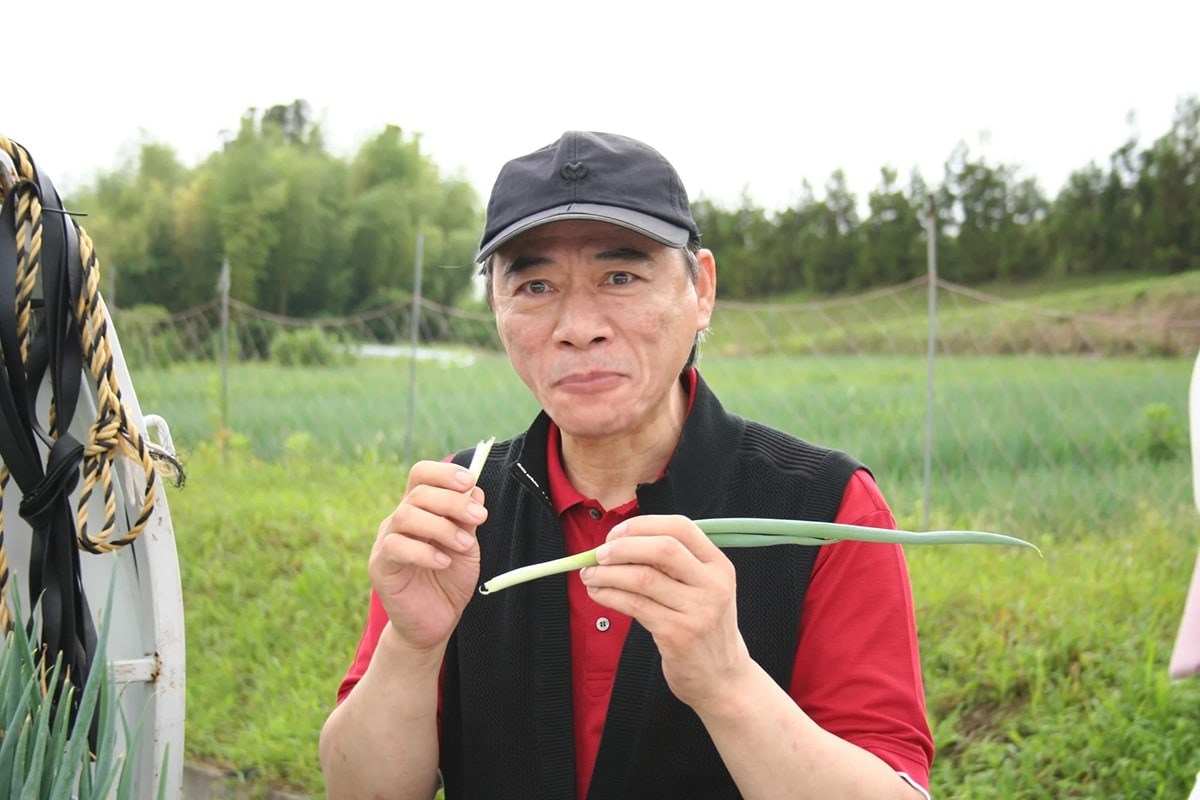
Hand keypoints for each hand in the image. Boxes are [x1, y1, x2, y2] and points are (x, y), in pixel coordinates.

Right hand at [368, 460, 487, 653]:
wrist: (434, 622)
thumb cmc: (448, 581)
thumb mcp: (466, 547)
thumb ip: (468, 520)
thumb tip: (475, 491)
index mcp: (420, 510)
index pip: (421, 475)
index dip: (444, 473)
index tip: (470, 481)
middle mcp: (399, 520)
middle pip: (418, 493)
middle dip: (453, 501)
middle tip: (479, 516)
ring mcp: (386, 541)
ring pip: (406, 515)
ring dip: (442, 527)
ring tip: (465, 545)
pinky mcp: (380, 566)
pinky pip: (396, 547)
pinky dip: (424, 552)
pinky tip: (444, 563)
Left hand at [579, 515, 751, 708]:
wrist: (721, 678)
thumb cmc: (703, 627)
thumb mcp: (704, 589)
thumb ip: (674, 565)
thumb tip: (618, 544)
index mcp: (719, 565)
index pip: (681, 527)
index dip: (643, 525)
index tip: (616, 533)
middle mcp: (712, 585)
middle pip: (662, 549)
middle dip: (623, 547)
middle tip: (598, 554)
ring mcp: (697, 611)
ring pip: (643, 578)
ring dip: (608, 573)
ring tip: (589, 575)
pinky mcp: (677, 634)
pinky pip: (635, 605)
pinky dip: (609, 595)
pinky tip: (598, 593)